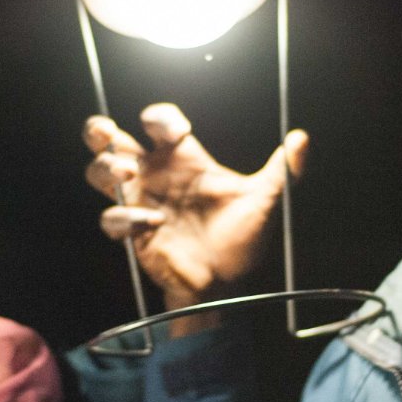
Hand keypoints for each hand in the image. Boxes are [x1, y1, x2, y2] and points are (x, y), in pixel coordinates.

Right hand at [83, 102, 307, 312]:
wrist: (229, 283)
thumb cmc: (244, 239)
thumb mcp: (267, 201)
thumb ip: (284, 170)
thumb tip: (303, 138)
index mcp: (184, 159)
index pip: (158, 122)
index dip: (161, 118)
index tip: (181, 133)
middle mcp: (156, 175)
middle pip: (109, 139)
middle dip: (101, 131)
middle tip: (112, 136)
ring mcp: (140, 202)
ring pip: (98, 172)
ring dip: (104, 168)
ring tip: (126, 174)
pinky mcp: (133, 233)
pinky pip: (112, 219)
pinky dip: (125, 218)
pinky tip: (151, 224)